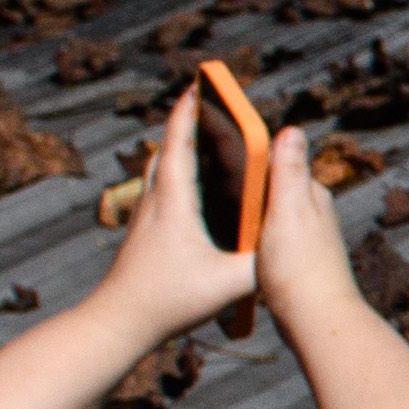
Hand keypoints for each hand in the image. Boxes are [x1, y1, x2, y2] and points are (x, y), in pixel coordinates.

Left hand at [87, 73, 267, 339]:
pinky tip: (190, 189)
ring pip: (159, 170)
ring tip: (199, 139)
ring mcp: (144, 218)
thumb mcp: (227, 285)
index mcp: (174, 203)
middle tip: (204, 103)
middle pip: (166, 150)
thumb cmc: (168, 301)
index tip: (198, 85)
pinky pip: (159, 190)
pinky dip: (174, 174)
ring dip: (177, 149)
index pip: (179, 144)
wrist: (116, 323)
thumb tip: (292, 246)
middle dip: (185, 124)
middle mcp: (154, 203)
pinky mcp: (142, 234)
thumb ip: (262, 264)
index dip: (189, 112)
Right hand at [235, 114, 368, 323]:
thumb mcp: (289, 211)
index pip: (277, 161)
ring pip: (268, 214)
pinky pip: (268, 237)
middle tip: (207, 181)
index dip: (248, 156)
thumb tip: (292, 129)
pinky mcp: (295, 261)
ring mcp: (305, 237)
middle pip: (271, 187)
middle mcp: (312, 212)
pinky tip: (233, 243)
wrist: (316, 320)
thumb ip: (289, 170)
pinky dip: (251, 235)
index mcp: (310, 194)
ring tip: (214, 212)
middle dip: (245, 184)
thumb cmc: (300, 266)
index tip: (217, 150)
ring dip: (247, 211)